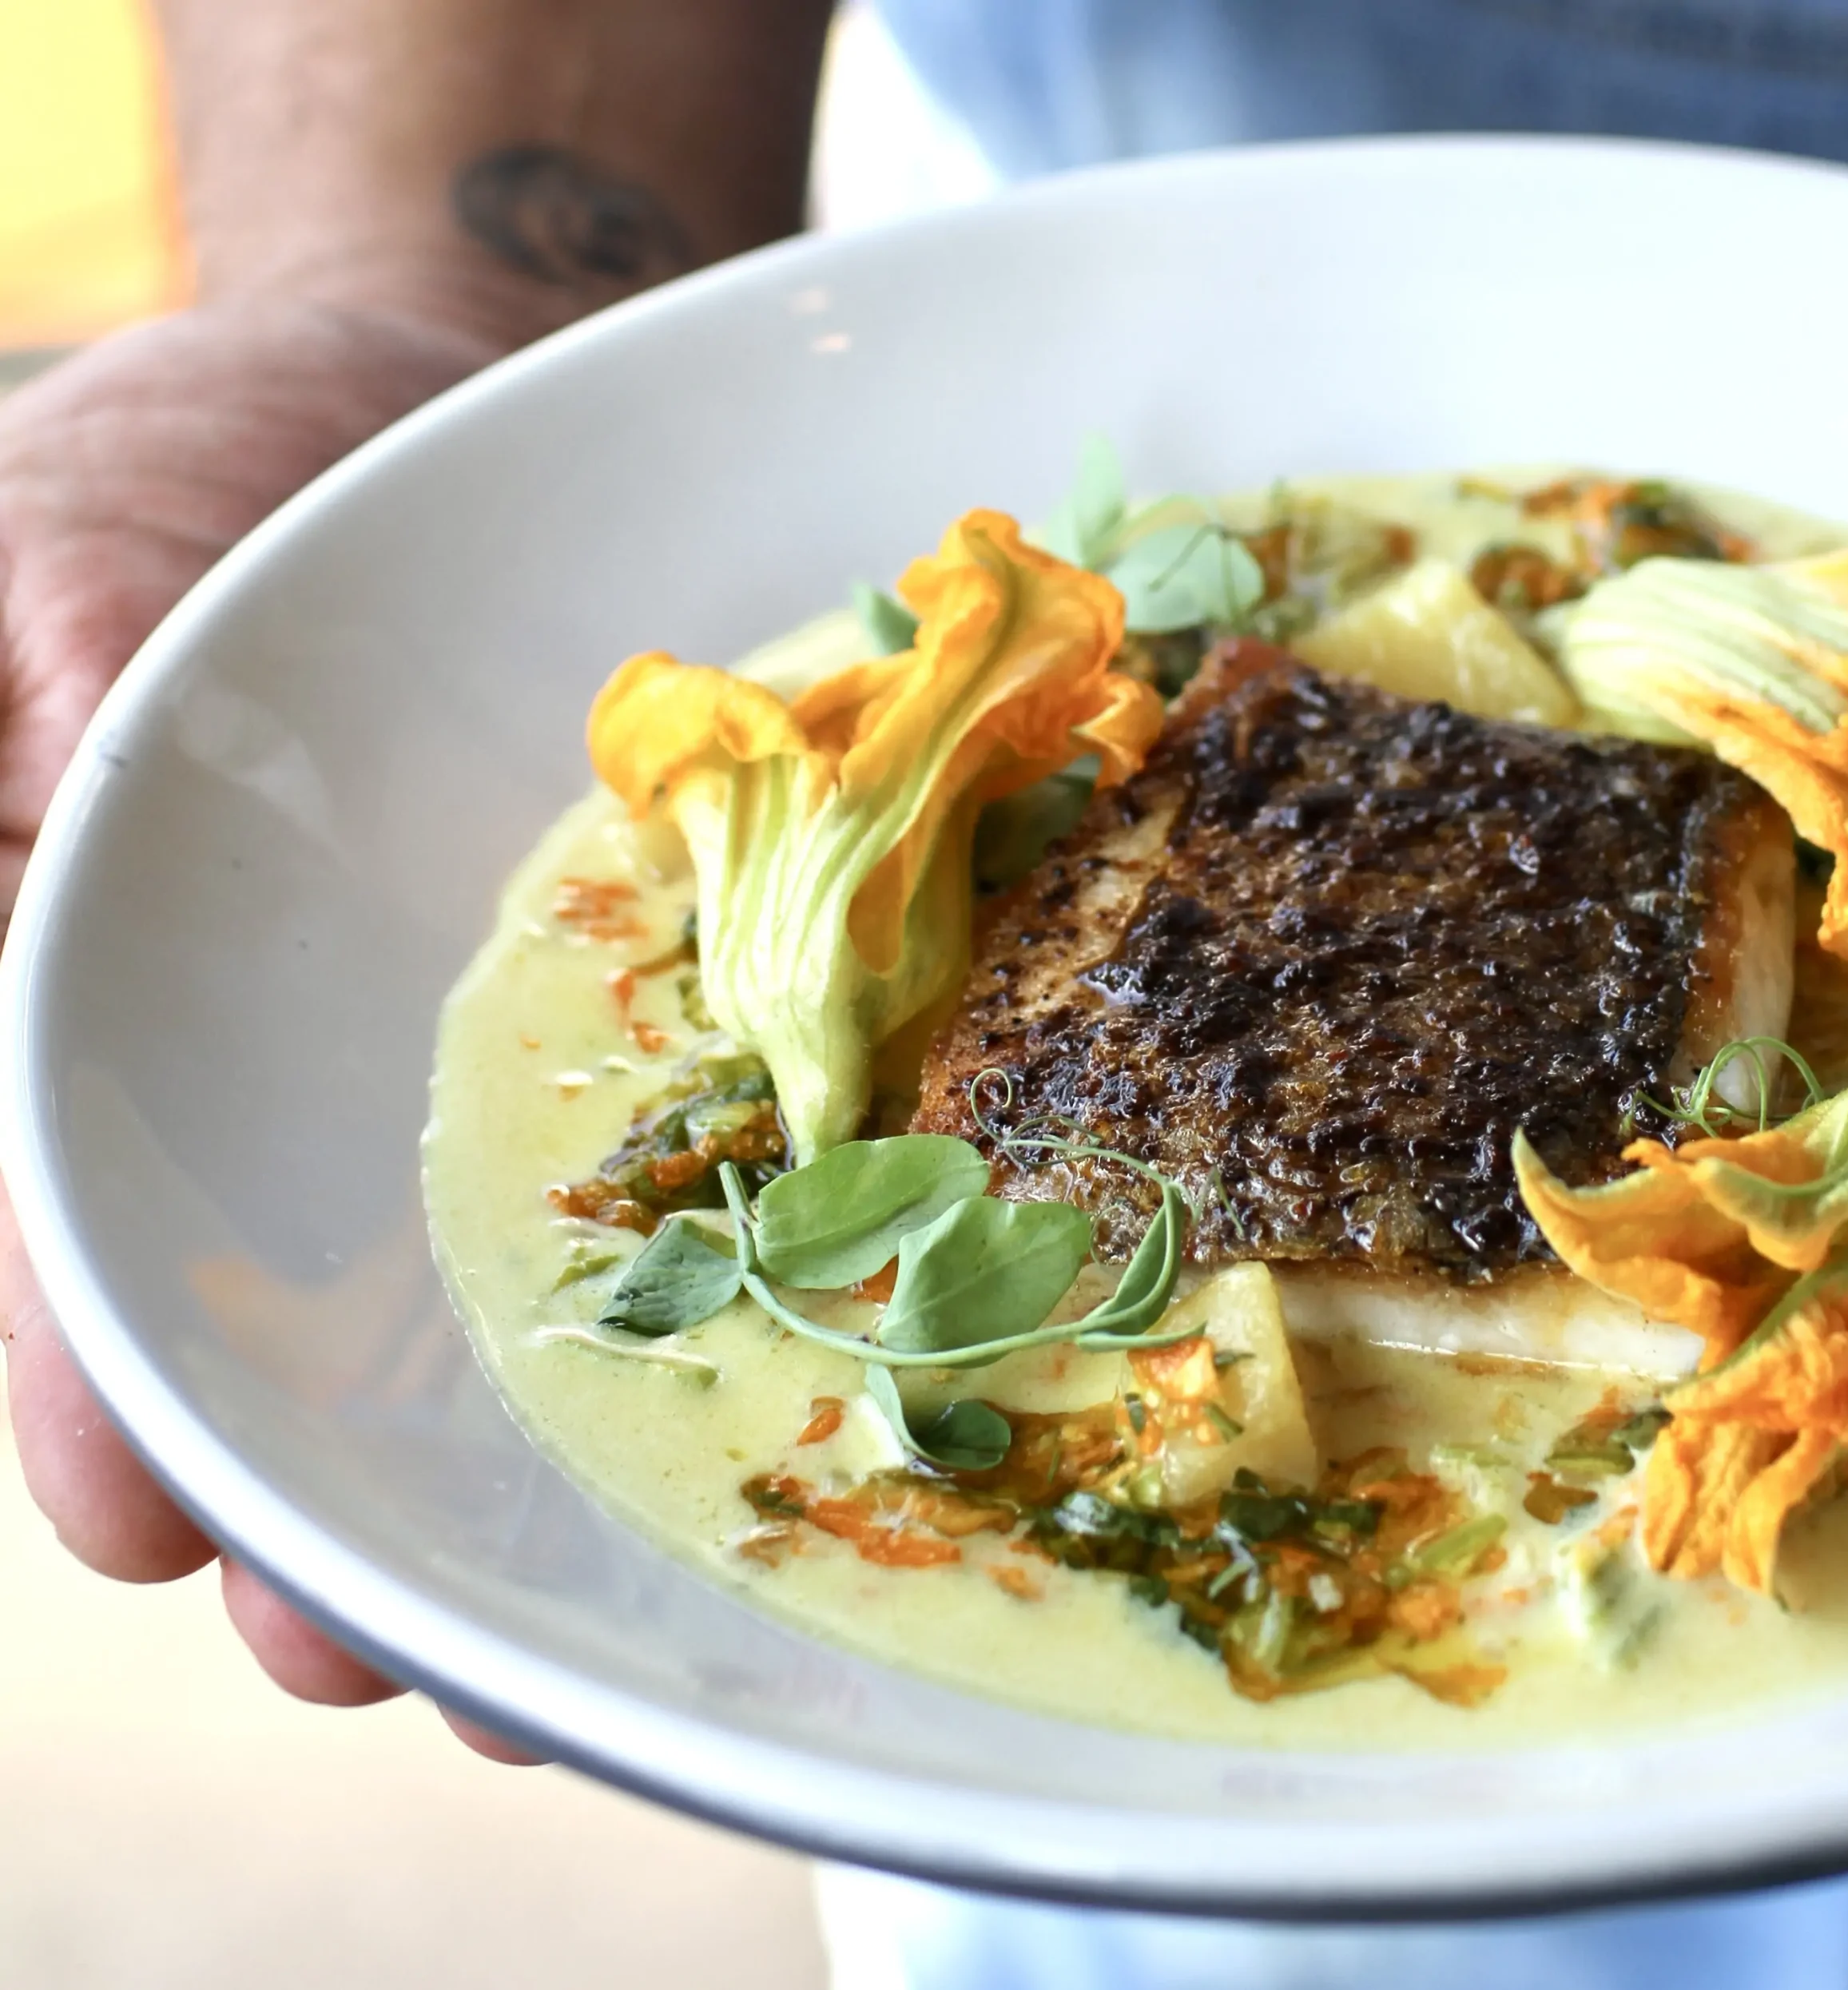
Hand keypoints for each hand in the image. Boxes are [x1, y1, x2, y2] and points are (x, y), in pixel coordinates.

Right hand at [0, 299, 534, 1759]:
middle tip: (366, 1661)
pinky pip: (659, 1179)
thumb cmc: (206, 465)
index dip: (86, 1380)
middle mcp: (265, 1068)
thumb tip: (16, 819)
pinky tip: (720, 1429)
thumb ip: (10, 706)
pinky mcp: (628, 1019)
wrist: (450, 386)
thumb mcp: (42, 554)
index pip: (58, 1221)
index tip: (146, 1531)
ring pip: (452, 1302)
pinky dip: (673, 1305)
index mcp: (87, 993)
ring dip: (485, 1476)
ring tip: (541, 1654)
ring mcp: (452, 1059)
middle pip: (258, 1323)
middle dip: (304, 1498)